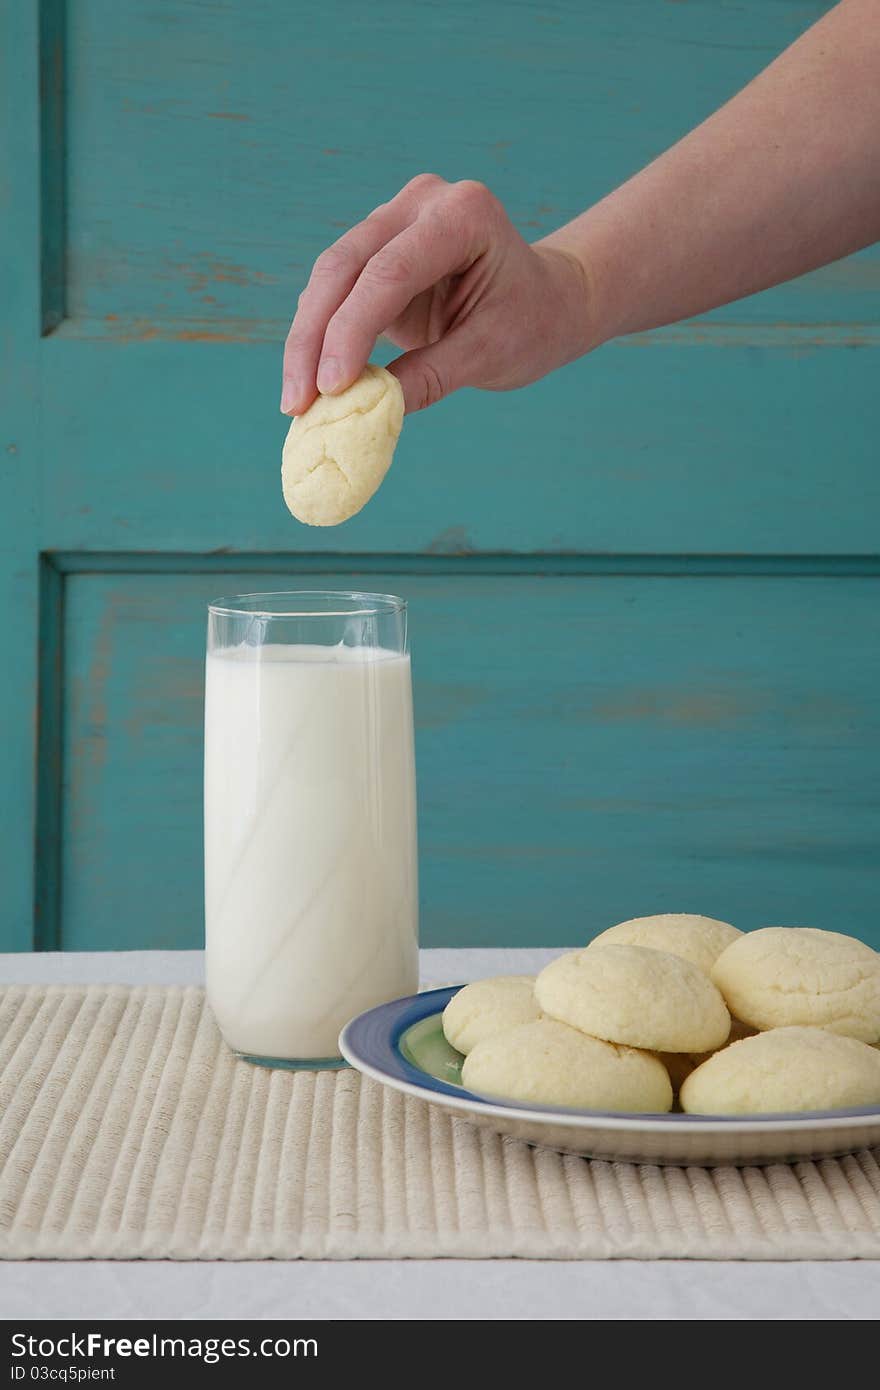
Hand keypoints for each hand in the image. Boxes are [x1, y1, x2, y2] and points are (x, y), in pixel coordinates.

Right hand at [281, 173, 592, 415]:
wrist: (545, 301)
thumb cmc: (529, 324)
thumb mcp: (489, 355)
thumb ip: (430, 377)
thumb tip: (365, 413)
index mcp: (462, 215)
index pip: (389, 273)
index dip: (350, 332)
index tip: (330, 390)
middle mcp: (421, 204)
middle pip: (344, 268)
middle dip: (314, 339)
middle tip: (297, 403)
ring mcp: (394, 219)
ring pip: (328, 278)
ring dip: (307, 341)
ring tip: (297, 402)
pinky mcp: (376, 247)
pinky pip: (335, 291)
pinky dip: (319, 337)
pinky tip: (309, 383)